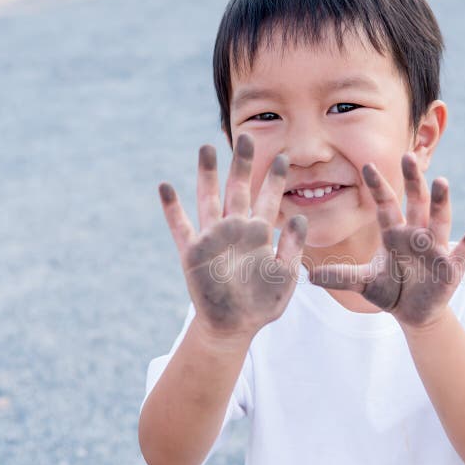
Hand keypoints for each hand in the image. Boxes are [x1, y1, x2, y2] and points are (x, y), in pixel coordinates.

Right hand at [158, 134, 306, 340]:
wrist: (234, 327)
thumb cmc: (263, 304)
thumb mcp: (285, 276)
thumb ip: (292, 248)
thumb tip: (299, 216)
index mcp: (260, 234)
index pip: (269, 199)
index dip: (275, 178)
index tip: (282, 155)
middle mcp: (236, 230)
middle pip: (238, 189)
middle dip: (243, 164)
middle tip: (247, 137)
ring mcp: (213, 239)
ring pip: (209, 199)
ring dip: (207, 175)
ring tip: (206, 148)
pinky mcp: (192, 253)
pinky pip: (180, 227)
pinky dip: (172, 208)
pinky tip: (165, 187)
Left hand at [308, 152, 464, 329]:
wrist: (414, 313)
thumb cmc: (390, 290)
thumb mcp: (363, 283)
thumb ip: (340, 276)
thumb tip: (309, 277)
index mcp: (394, 233)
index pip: (385, 205)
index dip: (377, 187)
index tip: (366, 165)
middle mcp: (416, 234)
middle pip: (415, 202)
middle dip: (412, 181)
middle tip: (407, 157)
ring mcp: (435, 248)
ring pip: (438, 219)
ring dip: (441, 201)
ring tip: (442, 182)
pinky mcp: (452, 266)